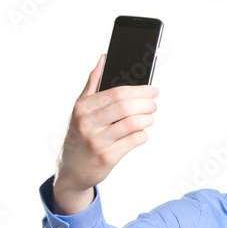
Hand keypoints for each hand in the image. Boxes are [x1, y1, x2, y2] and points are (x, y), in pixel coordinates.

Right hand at [52, 55, 158, 214]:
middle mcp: (88, 123)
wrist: (72, 169)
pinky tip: (141, 133)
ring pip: (132, 123)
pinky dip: (142, 135)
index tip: (152, 90)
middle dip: (146, 103)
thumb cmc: (80, 135)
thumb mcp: (80, 108)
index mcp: (83, 107)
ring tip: (149, 118)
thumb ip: (92, 83)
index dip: (139, 91)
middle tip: (154, 104)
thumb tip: (104, 58)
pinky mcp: (107, 157)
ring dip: (147, 119)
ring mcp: (97, 141)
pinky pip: (134, 140)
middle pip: (126, 107)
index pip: (117, 93)